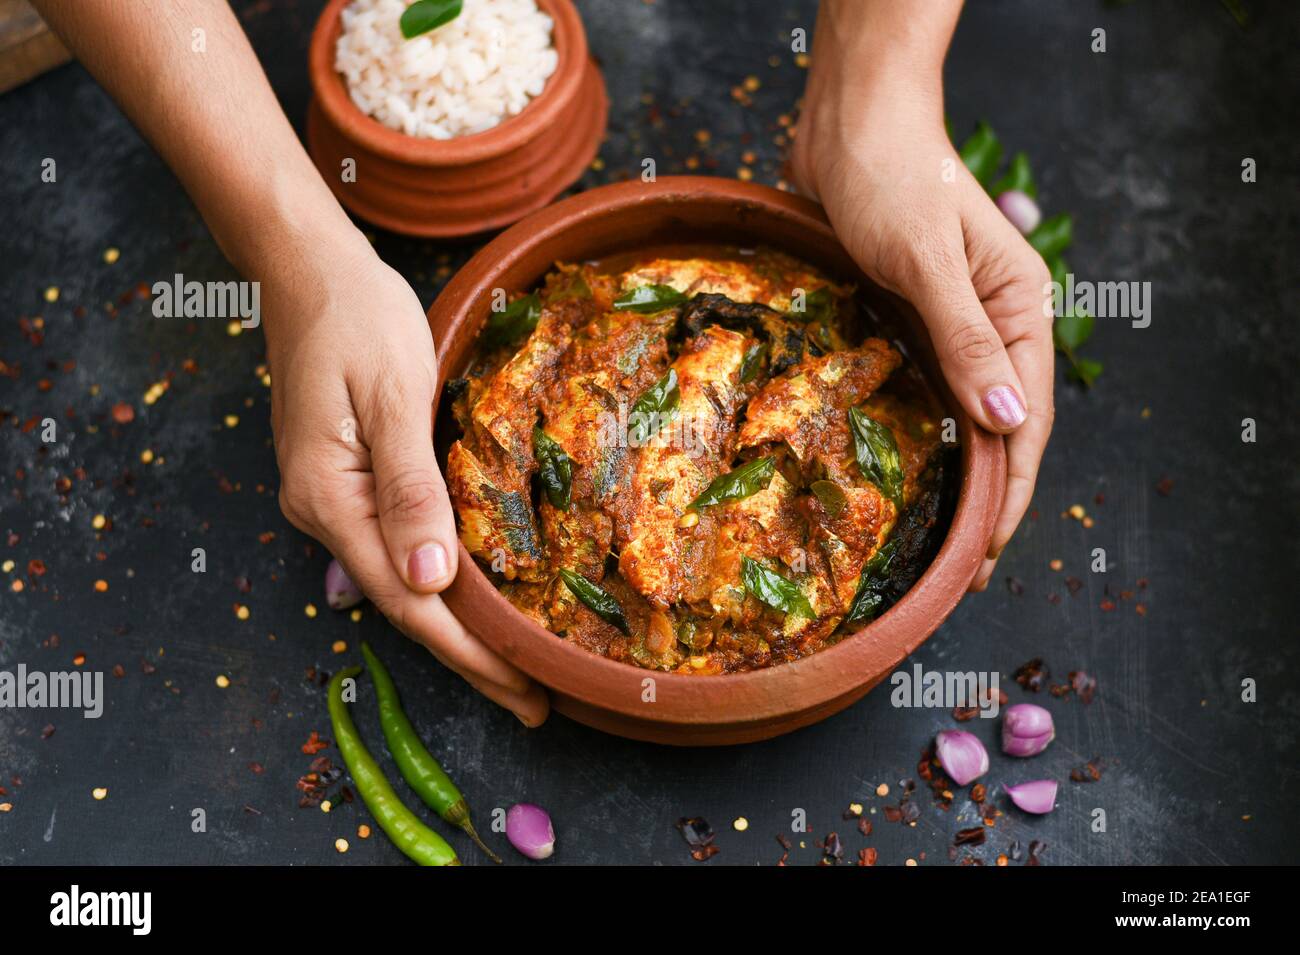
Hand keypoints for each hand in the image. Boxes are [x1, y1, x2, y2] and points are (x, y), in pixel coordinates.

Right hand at [265, 230, 548, 724]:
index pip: (408, 599)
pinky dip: (439, 584)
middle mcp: (322, 511)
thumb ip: (410, 488)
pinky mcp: (344, 482)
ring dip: (458, 628)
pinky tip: (474, 598)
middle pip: (404, 606)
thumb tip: (428, 581)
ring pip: (400, 583)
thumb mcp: (394, 394)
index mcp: (329, 496)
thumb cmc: (357, 317)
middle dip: (470, 658)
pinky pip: (395, 548)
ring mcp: (329, 499)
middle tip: (535, 701)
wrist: (309, 269)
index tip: (524, 689)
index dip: (469, 652)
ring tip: (515, 666)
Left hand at [793, 54, 1053, 591]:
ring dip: (956, 471)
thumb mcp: (929, 261)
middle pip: (1001, 425)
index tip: (989, 552)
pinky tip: (904, 466)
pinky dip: (920, 430)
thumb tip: (1009, 425)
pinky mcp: (907, 316)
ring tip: (938, 535)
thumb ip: (968, 342)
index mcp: (1020, 307)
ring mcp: (951, 321)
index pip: (1027, 418)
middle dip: (989, 496)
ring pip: (962, 411)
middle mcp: (994, 321)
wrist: (849, 124)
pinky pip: (922, 386)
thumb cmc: (892, 178)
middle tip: (964, 566)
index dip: (1011, 489)